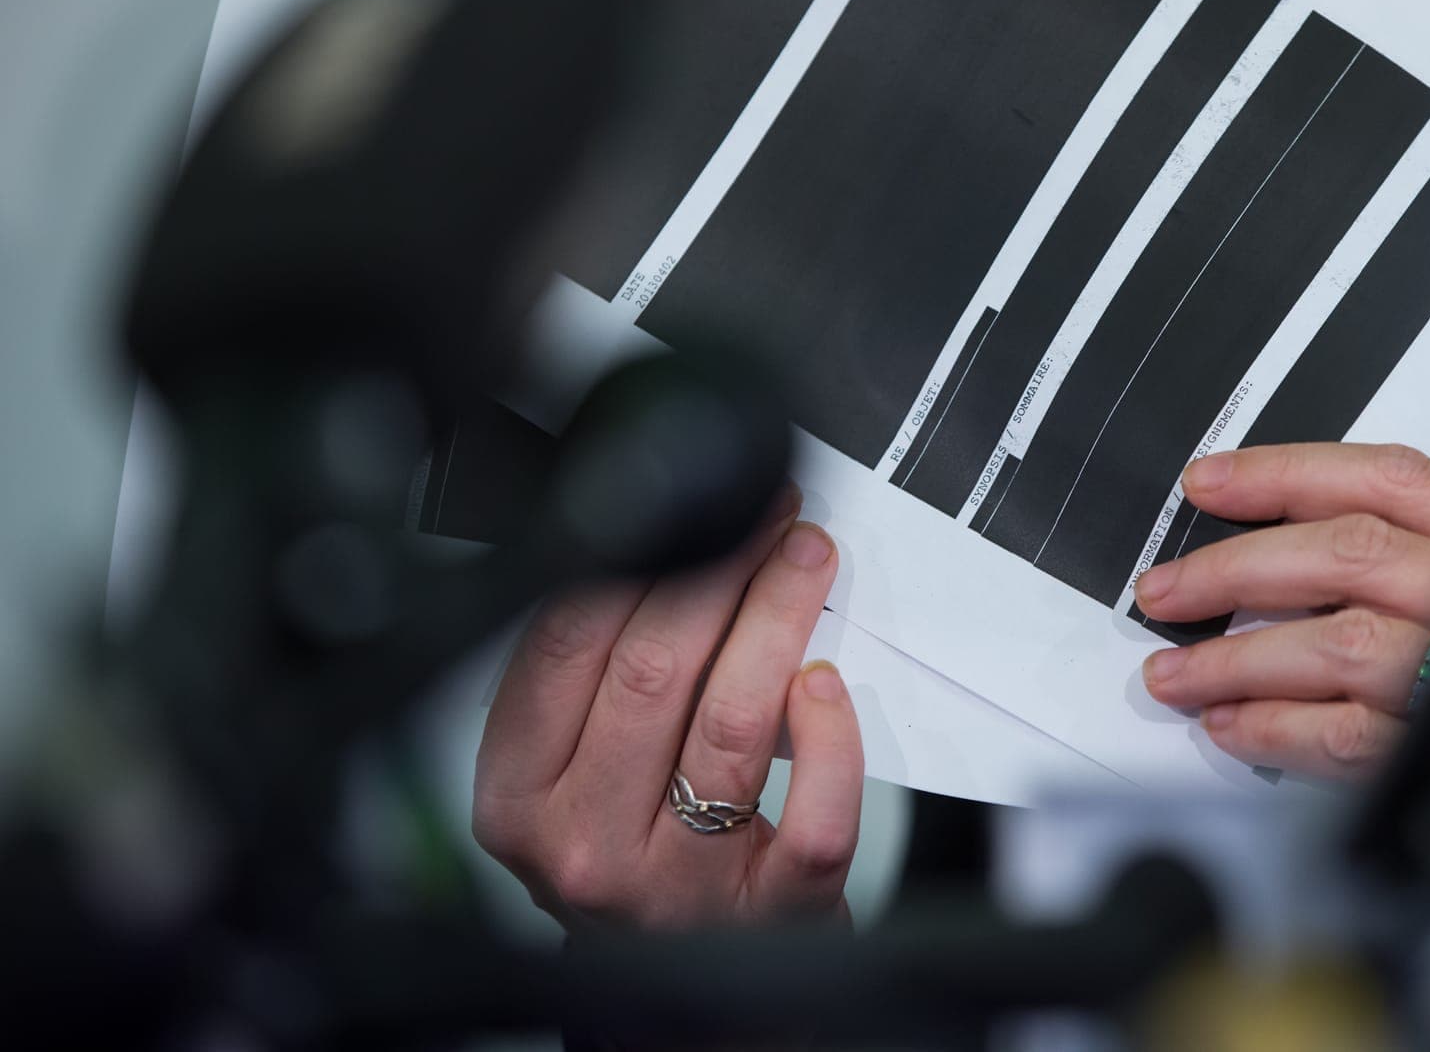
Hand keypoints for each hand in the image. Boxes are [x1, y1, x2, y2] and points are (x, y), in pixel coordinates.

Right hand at [471, 485, 861, 927]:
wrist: (688, 1005)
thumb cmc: (632, 865)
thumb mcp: (569, 782)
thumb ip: (588, 688)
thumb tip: (659, 551)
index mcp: (521, 798)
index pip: (564, 645)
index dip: (637, 555)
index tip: (694, 507)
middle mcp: (587, 845)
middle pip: (653, 670)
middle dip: (719, 568)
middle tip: (767, 518)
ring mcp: (680, 888)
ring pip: (732, 722)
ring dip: (778, 618)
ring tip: (805, 560)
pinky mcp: (773, 915)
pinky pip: (812, 814)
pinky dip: (829, 739)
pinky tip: (828, 686)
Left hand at [1135, 442, 1429, 777]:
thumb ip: (1398, 549)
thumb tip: (1269, 546)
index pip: (1380, 480)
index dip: (1283, 474)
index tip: (1209, 484)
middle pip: (1345, 554)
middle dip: (1234, 569)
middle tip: (1165, 589)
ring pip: (1337, 646)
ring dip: (1235, 662)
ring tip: (1176, 673)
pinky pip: (1346, 735)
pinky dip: (1274, 729)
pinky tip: (1231, 724)